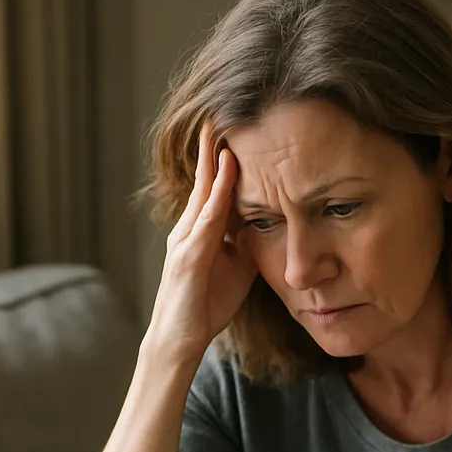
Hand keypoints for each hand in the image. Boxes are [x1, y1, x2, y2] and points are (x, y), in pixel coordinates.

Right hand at [146, 121, 257, 361]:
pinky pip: (207, 219)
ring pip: (204, 193)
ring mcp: (186, 241)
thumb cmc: (206, 307)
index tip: (237, 131)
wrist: (181, 341)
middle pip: (205, 181)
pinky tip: (228, 172)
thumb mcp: (237, 269)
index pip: (214, 189)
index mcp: (201, 232)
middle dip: (213, 147)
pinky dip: (218, 194)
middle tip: (222, 111)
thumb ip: (247, 244)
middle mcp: (189, 229)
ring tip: (222, 128)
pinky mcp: (189, 257)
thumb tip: (270, 225)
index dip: (225, 161)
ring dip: (215, 160)